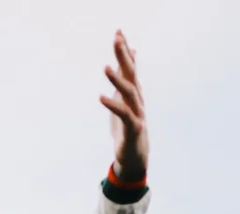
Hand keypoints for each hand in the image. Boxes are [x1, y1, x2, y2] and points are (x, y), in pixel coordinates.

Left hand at [100, 30, 148, 181]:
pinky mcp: (133, 128)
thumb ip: (124, 81)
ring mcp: (138, 113)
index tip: (118, 32)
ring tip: (105, 67)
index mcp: (134, 92)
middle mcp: (138, 99)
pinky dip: (112, 105)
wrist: (135, 155)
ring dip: (117, 79)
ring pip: (129, 92)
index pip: (130, 66)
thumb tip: (123, 61)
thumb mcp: (123, 101)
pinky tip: (101, 97)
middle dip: (124, 56)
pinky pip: (123, 114)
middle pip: (131, 74)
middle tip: (116, 38)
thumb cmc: (128, 127)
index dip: (125, 50)